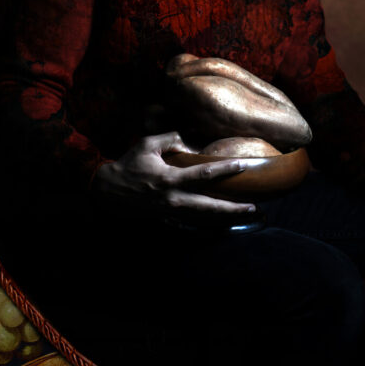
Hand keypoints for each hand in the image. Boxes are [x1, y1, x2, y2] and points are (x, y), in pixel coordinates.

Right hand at [93, 132, 258, 215]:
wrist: (108, 191)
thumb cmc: (129, 164)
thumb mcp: (147, 144)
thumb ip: (172, 138)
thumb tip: (193, 139)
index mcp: (169, 178)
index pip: (203, 174)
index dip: (225, 169)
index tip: (244, 165)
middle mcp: (173, 198)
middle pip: (209, 207)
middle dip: (233, 209)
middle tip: (256, 208)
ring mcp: (170, 212)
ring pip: (204, 219)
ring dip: (226, 219)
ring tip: (247, 217)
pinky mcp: (167, 220)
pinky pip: (192, 225)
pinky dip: (209, 227)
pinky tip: (224, 226)